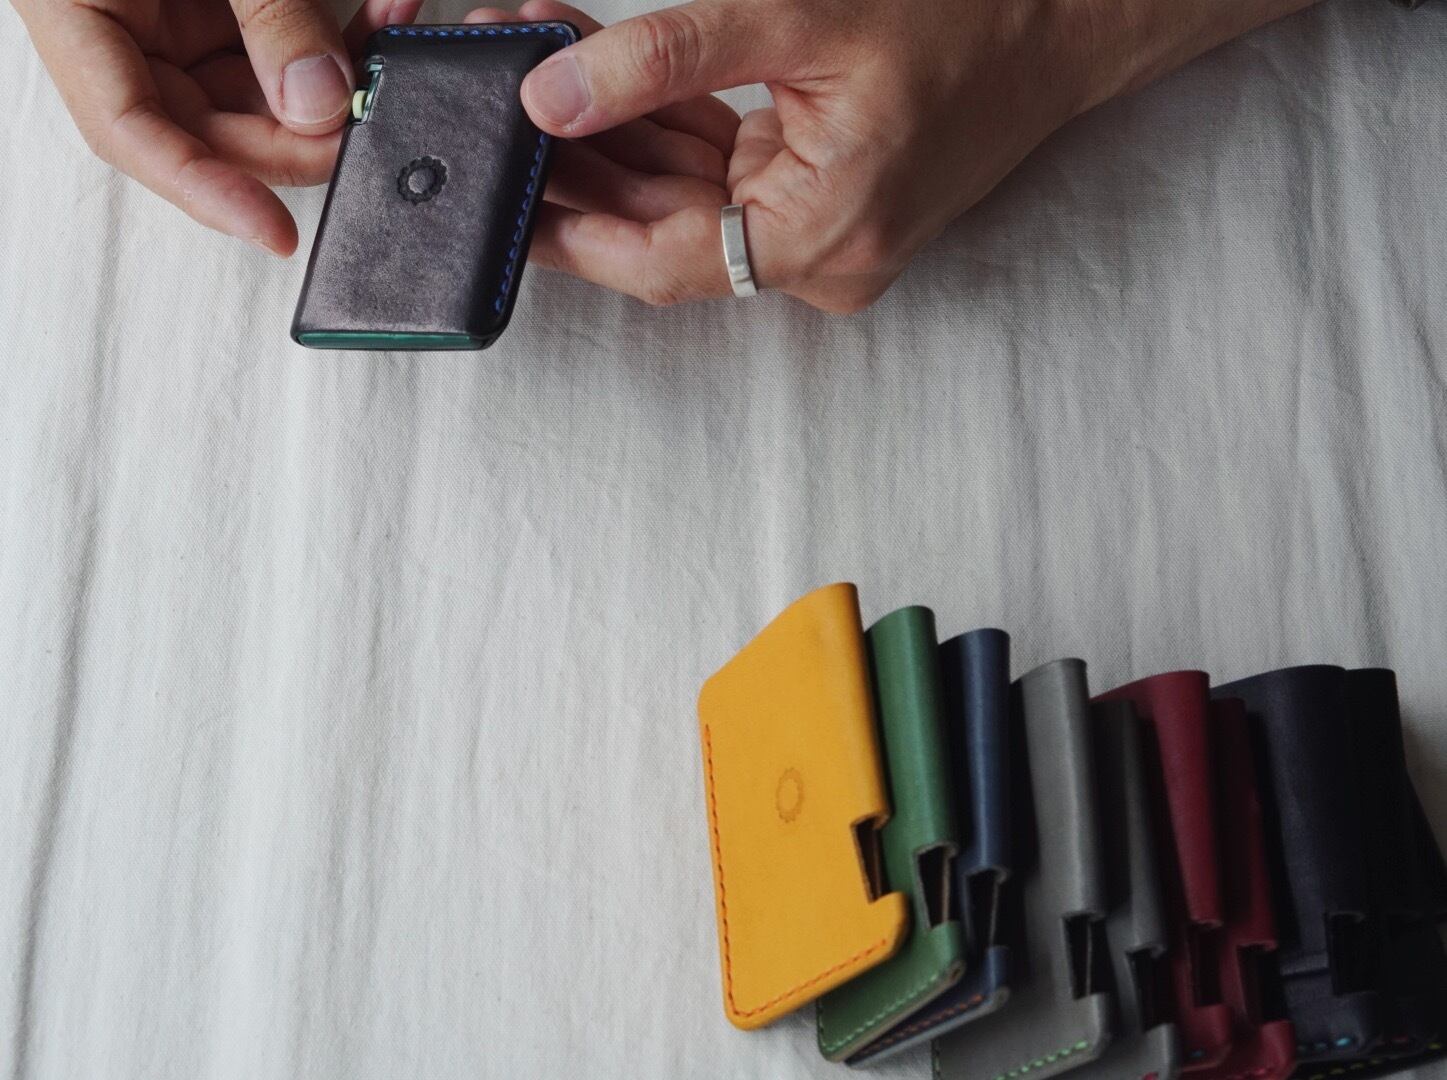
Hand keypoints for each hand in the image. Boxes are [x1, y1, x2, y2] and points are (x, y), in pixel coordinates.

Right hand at [13, 0, 423, 253]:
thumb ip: (264, 10)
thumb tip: (320, 103)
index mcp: (74, 8)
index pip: (129, 130)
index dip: (203, 189)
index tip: (277, 232)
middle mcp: (121, 24)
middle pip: (208, 121)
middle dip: (299, 129)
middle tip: (372, 118)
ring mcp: (172, 9)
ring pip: (257, 86)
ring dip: (334, 79)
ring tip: (396, 38)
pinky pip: (282, 38)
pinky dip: (336, 35)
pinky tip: (389, 11)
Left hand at [491, 0, 1317, 311]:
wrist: (1062, 20)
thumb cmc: (961, 17)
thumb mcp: (800, 19)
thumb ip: (668, 59)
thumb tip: (554, 98)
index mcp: (820, 237)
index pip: (663, 260)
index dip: (573, 235)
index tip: (502, 209)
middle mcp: (822, 259)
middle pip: (670, 234)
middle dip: (585, 176)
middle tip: (499, 131)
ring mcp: (825, 236)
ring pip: (693, 205)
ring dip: (620, 150)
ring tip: (540, 97)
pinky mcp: (826, 204)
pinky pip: (730, 181)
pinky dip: (672, 136)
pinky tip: (606, 93)